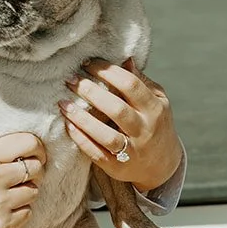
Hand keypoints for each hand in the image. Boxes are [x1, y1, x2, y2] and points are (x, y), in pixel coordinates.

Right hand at [0, 93, 46, 227]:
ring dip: (27, 190)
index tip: (32, 151)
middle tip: (24, 171)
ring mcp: (0, 204)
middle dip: (34, 168)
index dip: (35, 146)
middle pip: (35, 167)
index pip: (26, 143)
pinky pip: (28, 212)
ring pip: (34, 190)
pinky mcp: (4, 225)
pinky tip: (6, 208)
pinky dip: (21, 210)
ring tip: (12, 190)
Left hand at [58, 57, 181, 194]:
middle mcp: (145, 130)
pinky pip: (97, 154)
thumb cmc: (155, 124)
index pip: (130, 85)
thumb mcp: (157, 101)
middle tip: (71, 79)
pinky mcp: (118, 168)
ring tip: (63, 103)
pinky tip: (68, 125)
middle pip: (116, 109)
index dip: (107, 71)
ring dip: (82, 119)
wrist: (163, 165)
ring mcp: (132, 151)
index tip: (87, 63)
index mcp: (154, 109)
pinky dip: (81, 139)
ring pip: (105, 135)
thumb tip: (125, 59)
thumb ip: (141, 82)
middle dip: (91, 92)